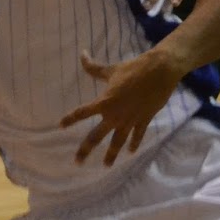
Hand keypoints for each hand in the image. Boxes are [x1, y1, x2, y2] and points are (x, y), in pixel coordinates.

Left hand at [60, 51, 181, 165]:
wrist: (159, 72)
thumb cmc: (134, 68)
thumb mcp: (111, 69)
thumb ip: (94, 67)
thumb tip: (82, 53)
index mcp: (104, 101)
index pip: (82, 112)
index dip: (70, 119)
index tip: (60, 126)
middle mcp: (114, 115)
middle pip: (96, 136)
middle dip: (85, 150)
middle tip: (77, 162)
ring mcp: (129, 120)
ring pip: (117, 142)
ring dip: (111, 155)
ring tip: (106, 165)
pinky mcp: (143, 120)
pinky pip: (136, 136)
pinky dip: (133, 144)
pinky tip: (130, 152)